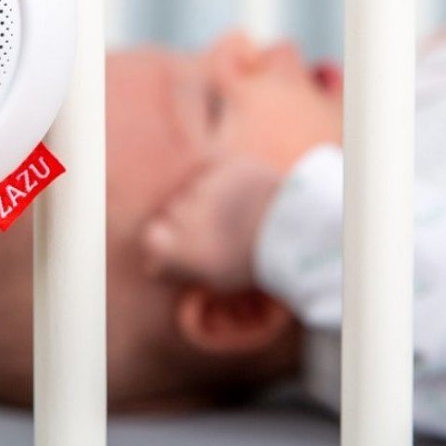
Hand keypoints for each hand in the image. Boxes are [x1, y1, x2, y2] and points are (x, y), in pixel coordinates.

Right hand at [141, 154, 282, 291]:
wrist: (295, 231)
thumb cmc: (254, 263)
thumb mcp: (214, 279)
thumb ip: (178, 268)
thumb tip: (152, 265)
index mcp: (183, 249)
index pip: (151, 237)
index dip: (162, 240)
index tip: (175, 247)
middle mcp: (188, 215)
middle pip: (171, 211)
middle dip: (184, 219)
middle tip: (210, 230)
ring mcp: (207, 187)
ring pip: (191, 188)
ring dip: (202, 197)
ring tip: (228, 211)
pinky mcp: (227, 166)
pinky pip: (212, 168)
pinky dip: (219, 179)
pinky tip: (234, 192)